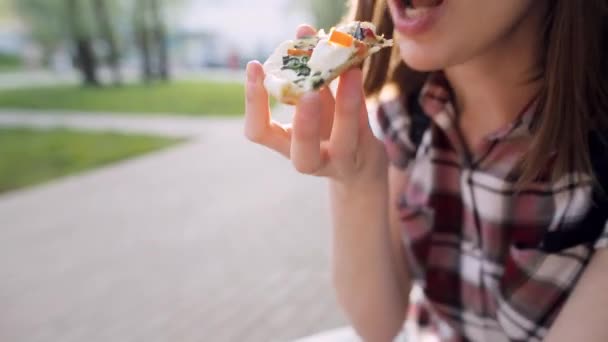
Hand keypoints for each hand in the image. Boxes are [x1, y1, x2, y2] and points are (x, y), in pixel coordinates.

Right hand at [244, 25, 387, 187]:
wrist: (361, 163)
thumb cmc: (329, 130)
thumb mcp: (315, 108)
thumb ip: (308, 77)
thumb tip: (303, 32)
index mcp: (286, 146)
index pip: (259, 132)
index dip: (253, 103)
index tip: (255, 65)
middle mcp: (312, 159)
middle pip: (303, 158)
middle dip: (305, 127)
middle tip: (308, 95)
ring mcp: (342, 160)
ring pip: (345, 140)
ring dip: (347, 106)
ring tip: (348, 71)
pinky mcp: (367, 151)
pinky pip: (365, 124)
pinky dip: (360, 96)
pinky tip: (356, 70)